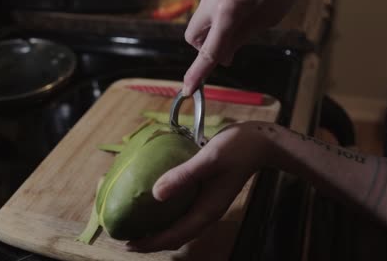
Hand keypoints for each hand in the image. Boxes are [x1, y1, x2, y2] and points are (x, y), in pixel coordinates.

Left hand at [126, 122, 270, 251]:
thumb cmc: (237, 149)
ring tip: (137, 225)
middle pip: (176, 237)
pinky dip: (167, 216)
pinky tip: (155, 203)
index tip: (128, 243)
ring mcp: (207, 205)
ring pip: (180, 227)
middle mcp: (207, 212)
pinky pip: (183, 213)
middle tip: (126, 238)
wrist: (260, 142)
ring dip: (159, 230)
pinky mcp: (206, 195)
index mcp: (207, 210)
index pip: (175, 236)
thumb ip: (184, 175)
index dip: (151, 242)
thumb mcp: (209, 159)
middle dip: (152, 241)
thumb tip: (155, 193)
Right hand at [183, 0, 295, 94]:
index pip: (208, 52)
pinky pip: (210, 7)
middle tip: (228, 47)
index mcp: (227, 13)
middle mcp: (210, 1)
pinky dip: (220, 14)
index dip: (198, 73)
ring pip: (200, 20)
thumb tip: (225, 56)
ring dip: (213, 29)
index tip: (188, 89)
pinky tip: (240, 6)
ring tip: (240, 21)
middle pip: (193, 36)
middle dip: (205, 47)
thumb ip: (242, 38)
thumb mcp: (267, 18)